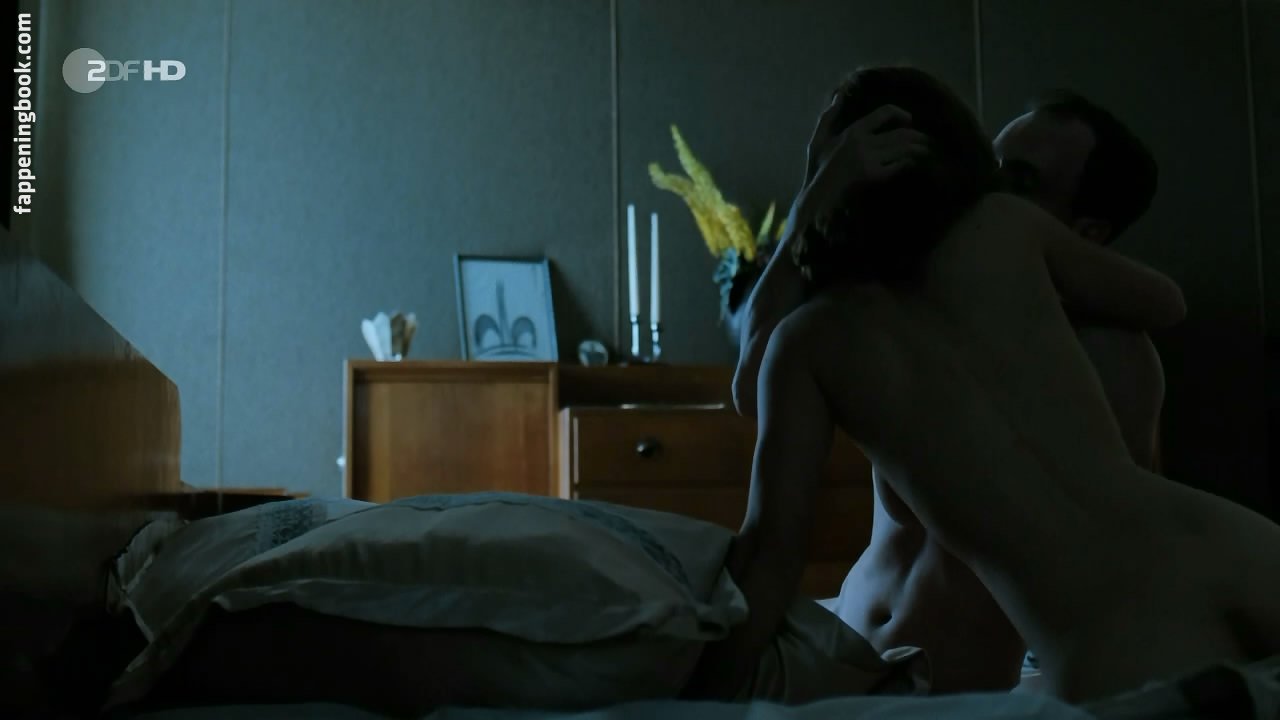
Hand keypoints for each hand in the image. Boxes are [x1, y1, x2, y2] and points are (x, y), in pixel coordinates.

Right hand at [799, 104, 929, 228]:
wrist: (816, 199)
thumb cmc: (817, 170)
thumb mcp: (818, 140)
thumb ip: (829, 117)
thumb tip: (839, 95)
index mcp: (853, 131)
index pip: (885, 112)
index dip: (902, 114)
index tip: (909, 120)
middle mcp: (863, 142)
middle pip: (901, 133)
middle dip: (919, 137)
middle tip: (928, 142)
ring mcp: (869, 160)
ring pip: (904, 149)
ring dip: (919, 150)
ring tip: (926, 153)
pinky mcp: (874, 176)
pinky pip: (898, 166)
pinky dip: (908, 164)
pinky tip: (911, 165)